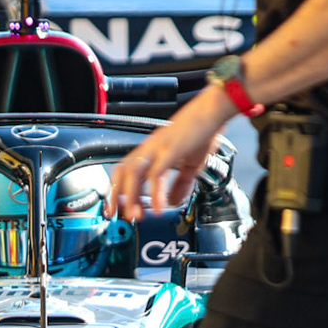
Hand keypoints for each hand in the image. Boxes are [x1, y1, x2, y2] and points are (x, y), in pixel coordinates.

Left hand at [110, 88, 234, 219]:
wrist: (212, 111)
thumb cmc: (202, 131)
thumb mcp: (190, 163)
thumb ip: (180, 184)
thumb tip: (173, 202)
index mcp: (151, 150)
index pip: (124, 170)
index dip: (116, 189)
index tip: (115, 208)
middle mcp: (149, 148)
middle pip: (122, 172)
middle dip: (116, 195)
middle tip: (116, 216)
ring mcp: (158, 148)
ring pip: (134, 173)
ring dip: (131, 196)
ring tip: (135, 216)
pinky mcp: (170, 150)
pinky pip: (157, 174)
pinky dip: (156, 193)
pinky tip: (159, 208)